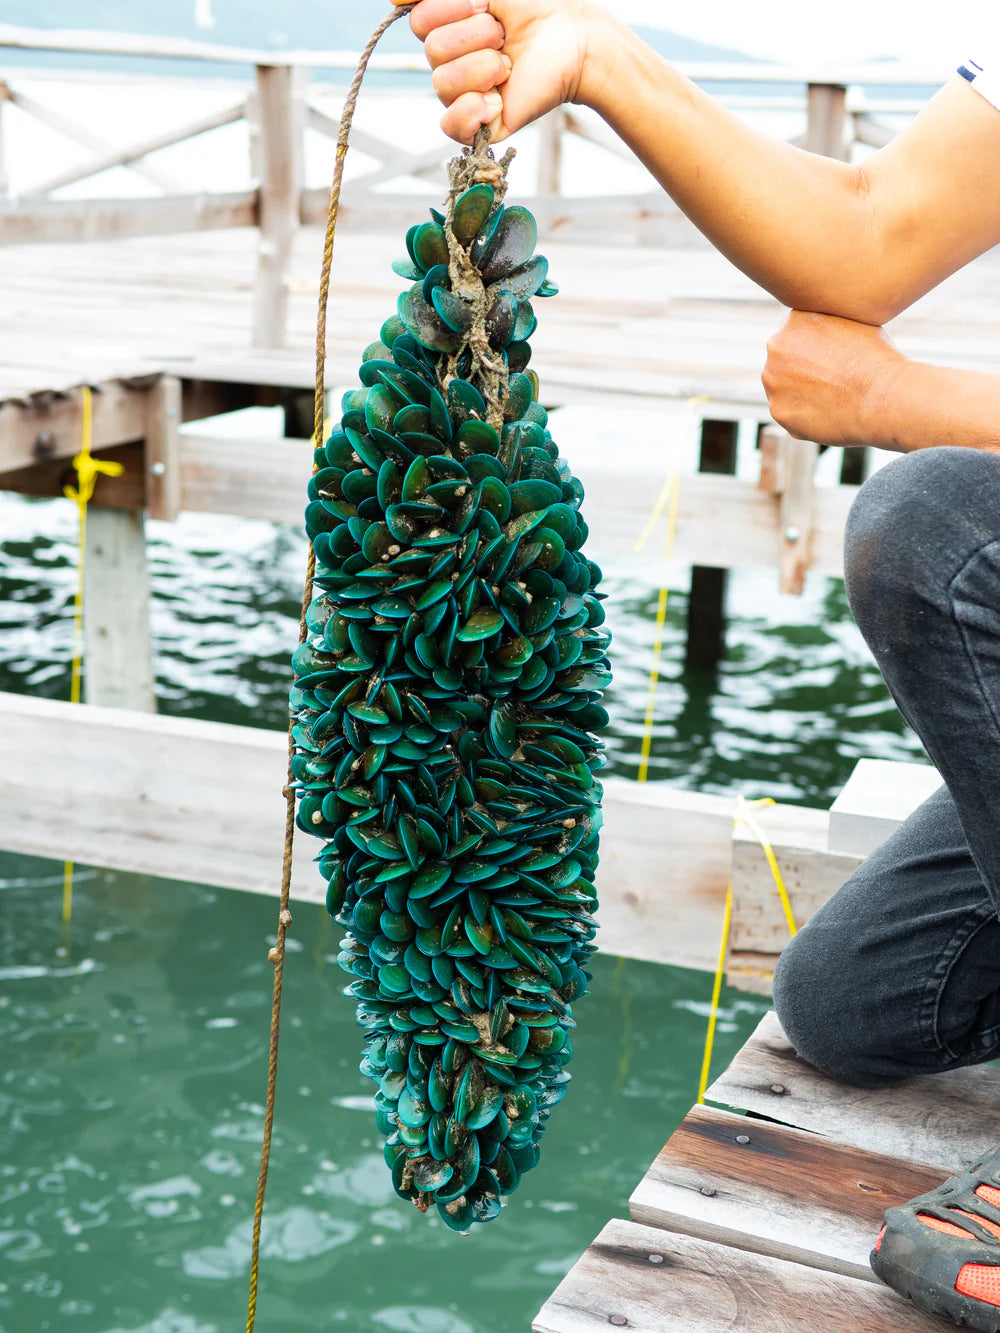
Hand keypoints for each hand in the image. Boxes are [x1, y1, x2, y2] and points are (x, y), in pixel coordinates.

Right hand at [395, 0, 605, 143]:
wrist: (574, 37)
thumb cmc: (534, 2)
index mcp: (447, 26)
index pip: (419, 21)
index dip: (453, 9)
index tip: (487, 5)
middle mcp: (451, 62)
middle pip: (431, 52)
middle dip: (474, 36)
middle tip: (504, 35)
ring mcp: (465, 94)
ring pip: (442, 84)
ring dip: (483, 67)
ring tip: (510, 63)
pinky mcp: (482, 125)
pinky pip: (449, 126)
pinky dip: (472, 110)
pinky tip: (498, 98)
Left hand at [762, 311, 905, 446]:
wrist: (882, 397)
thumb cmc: (877, 358)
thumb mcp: (853, 320)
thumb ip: (827, 321)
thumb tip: (821, 326)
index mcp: (794, 320)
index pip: (795, 335)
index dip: (815, 349)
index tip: (833, 360)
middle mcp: (776, 347)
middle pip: (784, 361)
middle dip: (802, 370)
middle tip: (833, 380)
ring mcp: (773, 381)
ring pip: (783, 388)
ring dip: (801, 393)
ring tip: (833, 396)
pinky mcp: (778, 411)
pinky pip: (790, 413)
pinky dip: (805, 416)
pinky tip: (829, 412)